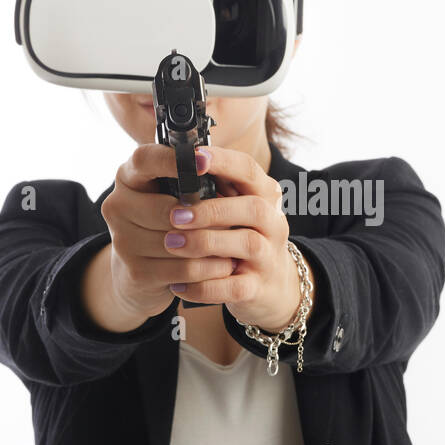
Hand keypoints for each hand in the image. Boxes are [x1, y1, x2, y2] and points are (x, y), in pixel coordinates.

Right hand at [83, 143, 237, 331]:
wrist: (144, 271)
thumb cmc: (168, 221)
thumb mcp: (173, 194)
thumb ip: (191, 179)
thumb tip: (222, 171)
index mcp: (128, 177)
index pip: (144, 160)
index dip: (172, 160)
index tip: (203, 162)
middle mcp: (117, 206)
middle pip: (166, 209)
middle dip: (204, 216)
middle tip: (235, 219)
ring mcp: (122, 241)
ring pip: (180, 241)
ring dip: (214, 244)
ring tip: (236, 243)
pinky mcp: (135, 271)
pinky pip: (184, 268)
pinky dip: (210, 267)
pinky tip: (225, 264)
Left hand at [161, 145, 310, 331]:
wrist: (272, 286)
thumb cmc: (242, 236)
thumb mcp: (235, 208)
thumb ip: (213, 188)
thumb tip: (170, 163)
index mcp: (265, 196)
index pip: (249, 170)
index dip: (223, 161)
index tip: (195, 157)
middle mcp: (273, 224)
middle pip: (253, 208)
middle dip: (212, 209)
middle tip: (175, 215)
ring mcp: (269, 257)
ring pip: (247, 244)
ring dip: (206, 242)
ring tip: (171, 243)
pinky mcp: (258, 288)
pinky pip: (233, 287)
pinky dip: (203, 286)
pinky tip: (176, 284)